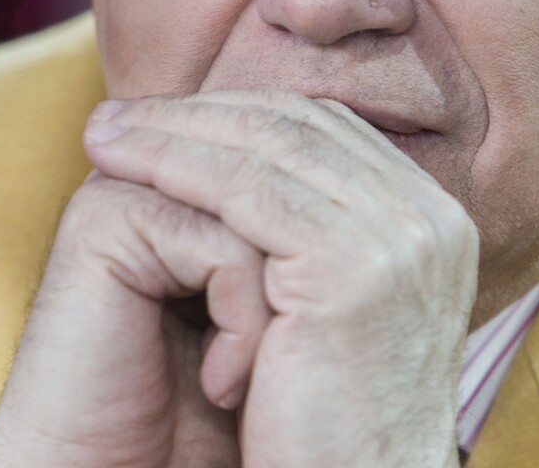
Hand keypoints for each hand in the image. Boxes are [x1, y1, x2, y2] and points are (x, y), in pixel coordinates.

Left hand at [0, 91, 477, 467]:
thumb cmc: (325, 427)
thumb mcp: (335, 314)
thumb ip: (316, 239)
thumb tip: (245, 173)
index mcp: (434, 221)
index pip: (326, 131)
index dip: (238, 115)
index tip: (165, 119)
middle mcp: (433, 218)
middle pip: (299, 124)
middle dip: (200, 112)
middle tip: (119, 115)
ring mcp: (401, 238)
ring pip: (267, 147)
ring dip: (173, 132)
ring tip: (104, 136)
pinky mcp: (354, 266)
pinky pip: (245, 191)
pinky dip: (176, 168)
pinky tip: (124, 168)